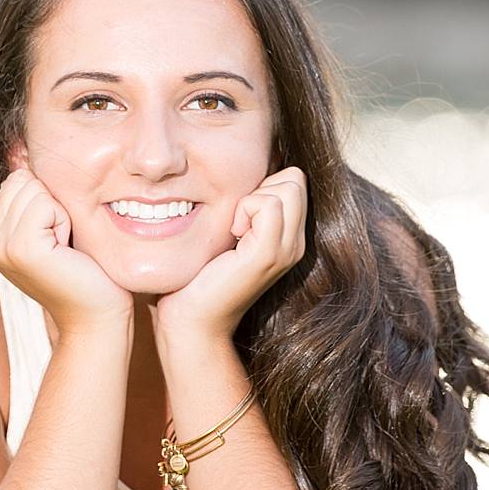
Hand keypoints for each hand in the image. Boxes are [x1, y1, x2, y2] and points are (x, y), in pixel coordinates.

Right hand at [0, 168, 133, 337]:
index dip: (48, 199)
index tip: (56, 237)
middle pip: (24, 180)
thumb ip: (34, 196)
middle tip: (62, 244)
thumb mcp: (52, 226)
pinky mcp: (21, 249)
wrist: (96, 315)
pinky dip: (65, 221)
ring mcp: (0, 247)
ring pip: (34, 189)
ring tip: (64, 248)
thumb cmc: (84, 269)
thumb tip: (21, 147)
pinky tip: (66, 251)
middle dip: (53, 203)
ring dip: (60, 213)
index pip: (18, 179)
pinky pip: (45, 204)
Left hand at [155, 167, 307, 344]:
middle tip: (236, 220)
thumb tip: (241, 170)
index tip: (238, 213)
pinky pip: (269, 204)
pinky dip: (245, 209)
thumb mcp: (230, 233)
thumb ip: (244, 207)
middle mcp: (295, 243)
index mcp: (289, 236)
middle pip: (296, 178)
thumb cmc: (200, 274)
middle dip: (261, 186)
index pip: (295, 180)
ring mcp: (286, 250)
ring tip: (234, 229)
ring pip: (288, 187)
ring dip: (251, 198)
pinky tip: (232, 235)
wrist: (193, 319)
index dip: (264, 184)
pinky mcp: (268, 254)